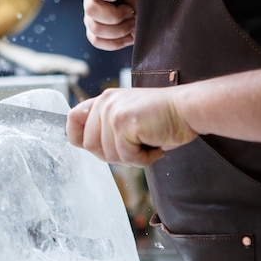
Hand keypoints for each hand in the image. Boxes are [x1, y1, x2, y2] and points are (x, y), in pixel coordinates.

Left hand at [66, 87, 197, 166]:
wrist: (189, 109)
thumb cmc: (164, 117)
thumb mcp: (129, 117)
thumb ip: (108, 127)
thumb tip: (90, 147)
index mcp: (103, 100)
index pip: (72, 119)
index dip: (77, 138)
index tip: (96, 148)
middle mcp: (104, 103)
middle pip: (89, 145)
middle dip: (113, 155)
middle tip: (136, 149)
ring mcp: (112, 112)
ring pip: (107, 155)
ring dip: (131, 158)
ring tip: (148, 145)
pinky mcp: (124, 123)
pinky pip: (126, 157)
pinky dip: (144, 160)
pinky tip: (155, 147)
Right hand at [78, 0, 139, 50]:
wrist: (154, 16)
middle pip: (90, 9)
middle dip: (113, 15)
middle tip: (131, 12)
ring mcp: (92, 17)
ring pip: (95, 28)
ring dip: (118, 29)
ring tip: (133, 24)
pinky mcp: (95, 33)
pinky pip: (97, 41)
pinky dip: (115, 41)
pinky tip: (128, 35)